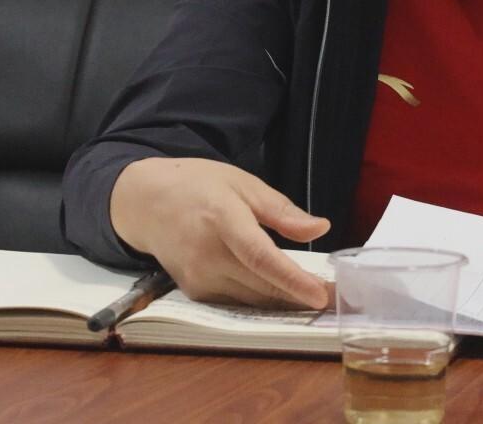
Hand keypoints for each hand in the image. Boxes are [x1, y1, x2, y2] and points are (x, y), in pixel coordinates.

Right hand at [109, 157, 331, 308]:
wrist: (144, 203)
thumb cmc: (198, 186)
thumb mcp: (243, 183)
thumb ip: (281, 210)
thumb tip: (320, 228)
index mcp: (222, 219)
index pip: (260, 257)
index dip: (292, 279)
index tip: (321, 294)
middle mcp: (207, 254)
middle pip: (261, 284)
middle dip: (301, 294)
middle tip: (338, 295)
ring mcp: (197, 277)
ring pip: (252, 298)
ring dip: (284, 299)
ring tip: (316, 294)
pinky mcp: (193, 291)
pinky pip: (236, 300)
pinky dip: (261, 297)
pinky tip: (281, 291)